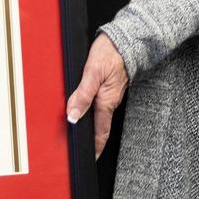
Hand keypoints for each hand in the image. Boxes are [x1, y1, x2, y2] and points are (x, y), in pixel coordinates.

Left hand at [65, 34, 127, 157]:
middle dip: (92, 140)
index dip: (95, 147)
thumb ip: (82, 95)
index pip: (100, 132)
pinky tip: (85, 110)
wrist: (125, 39)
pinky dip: (92, 111)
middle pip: (100, 126)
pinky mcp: (110, 87)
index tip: (90, 159)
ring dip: (91, 126)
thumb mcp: (92, 73)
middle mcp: (110, 101)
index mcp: (106, 101)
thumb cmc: (110, 53)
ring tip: (81, 134)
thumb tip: (73, 116)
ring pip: (99, 115)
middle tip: (83, 151)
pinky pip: (100, 104)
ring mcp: (111, 95)